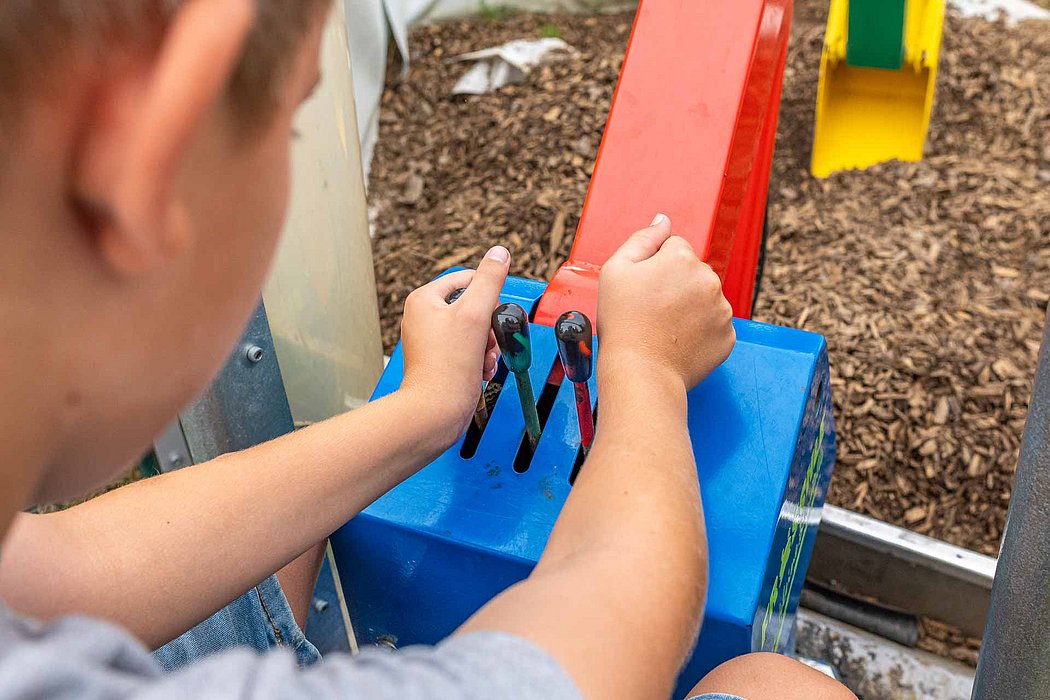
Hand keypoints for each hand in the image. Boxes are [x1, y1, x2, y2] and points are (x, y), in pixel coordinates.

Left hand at [399, 246, 509, 439]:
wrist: (437, 411)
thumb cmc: (448, 367)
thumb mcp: (475, 314)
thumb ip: (490, 280)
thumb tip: (499, 253)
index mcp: (425, 300)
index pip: (467, 280)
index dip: (487, 296)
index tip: (492, 313)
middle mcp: (424, 318)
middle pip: (473, 307)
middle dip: (489, 327)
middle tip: (487, 341)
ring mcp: (431, 341)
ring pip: (475, 331)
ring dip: (488, 345)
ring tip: (484, 359)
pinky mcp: (440, 361)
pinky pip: (469, 350)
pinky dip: (480, 359)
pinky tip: (480, 370)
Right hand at [597, 214, 734, 390]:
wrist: (640, 372)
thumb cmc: (623, 323)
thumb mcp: (616, 270)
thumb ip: (643, 238)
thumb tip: (663, 221)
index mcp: (682, 258)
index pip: (673, 248)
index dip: (654, 267)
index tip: (643, 289)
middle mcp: (708, 279)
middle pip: (692, 272)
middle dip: (675, 285)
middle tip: (651, 311)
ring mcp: (722, 309)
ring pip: (705, 298)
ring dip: (689, 307)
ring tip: (664, 328)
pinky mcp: (728, 336)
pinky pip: (714, 325)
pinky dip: (700, 331)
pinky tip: (678, 341)